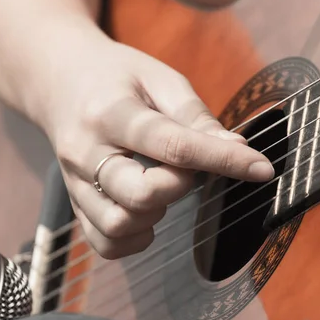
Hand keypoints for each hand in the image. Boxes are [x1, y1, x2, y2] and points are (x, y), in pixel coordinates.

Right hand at [42, 36, 274, 259]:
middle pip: (139, 195)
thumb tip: (238, 149)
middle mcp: (85, 152)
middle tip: (185, 168)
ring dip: (155, 214)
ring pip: (118, 224)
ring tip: (162, 186)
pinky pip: (104, 243)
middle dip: (179, 188)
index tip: (261, 168)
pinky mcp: (74, 203)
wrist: (58, 80)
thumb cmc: (116, 76)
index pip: (172, 145)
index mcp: (110, 112)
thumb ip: (195, 116)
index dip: (223, 160)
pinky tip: (147, 211)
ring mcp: (74, 182)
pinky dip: (135, 237)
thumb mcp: (159, 78)